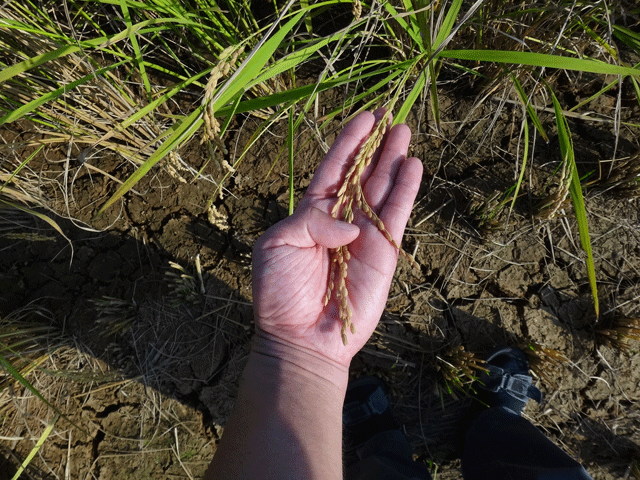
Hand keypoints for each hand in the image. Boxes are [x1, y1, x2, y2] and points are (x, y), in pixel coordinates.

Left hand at [252, 110, 421, 366]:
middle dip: (375, 144)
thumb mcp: (277, 244)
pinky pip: (397, 215)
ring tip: (404, 131)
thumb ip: (310, 222)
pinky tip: (413, 165)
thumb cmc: (281, 291)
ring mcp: (365, 234)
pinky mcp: (385, 251)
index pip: (334, 168)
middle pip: (362, 172)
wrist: (302, 337)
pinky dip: (406, 190)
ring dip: (393, 159)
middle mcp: (340, 218)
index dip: (348, 142)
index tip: (364, 117)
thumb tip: (349, 224)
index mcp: (311, 213)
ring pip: (382, 187)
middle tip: (390, 116)